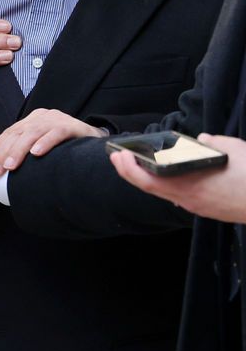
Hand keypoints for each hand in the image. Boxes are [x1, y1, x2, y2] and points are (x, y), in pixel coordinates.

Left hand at [0, 109, 104, 176]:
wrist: (95, 143)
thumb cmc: (64, 148)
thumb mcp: (41, 147)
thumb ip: (25, 152)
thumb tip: (2, 168)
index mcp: (32, 120)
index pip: (10, 132)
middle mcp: (42, 116)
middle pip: (18, 133)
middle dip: (4, 152)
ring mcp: (57, 119)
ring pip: (33, 132)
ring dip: (19, 150)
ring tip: (10, 166)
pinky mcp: (72, 126)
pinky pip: (56, 133)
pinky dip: (45, 143)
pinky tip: (37, 153)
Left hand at [110, 133, 245, 222]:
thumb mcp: (231, 148)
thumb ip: (211, 143)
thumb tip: (201, 140)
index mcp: (188, 186)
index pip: (146, 180)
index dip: (127, 168)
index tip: (118, 155)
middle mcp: (189, 200)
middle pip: (150, 188)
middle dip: (130, 171)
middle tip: (118, 157)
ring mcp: (198, 207)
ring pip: (165, 193)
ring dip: (150, 178)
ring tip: (141, 163)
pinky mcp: (209, 210)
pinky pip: (181, 197)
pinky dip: (169, 185)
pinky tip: (171, 175)